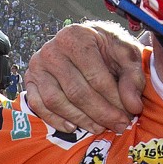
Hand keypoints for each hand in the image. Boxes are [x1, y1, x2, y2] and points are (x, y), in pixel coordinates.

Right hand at [22, 21, 144, 134]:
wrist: (85, 42)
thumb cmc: (107, 49)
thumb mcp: (127, 54)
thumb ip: (133, 77)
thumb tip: (133, 106)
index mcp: (76, 36)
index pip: (95, 76)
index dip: (114, 100)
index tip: (129, 115)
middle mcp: (52, 49)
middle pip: (76, 92)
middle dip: (100, 113)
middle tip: (118, 126)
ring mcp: (37, 65)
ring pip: (56, 101)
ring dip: (80, 120)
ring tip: (100, 127)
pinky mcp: (29, 79)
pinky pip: (39, 105)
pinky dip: (55, 119)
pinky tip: (74, 127)